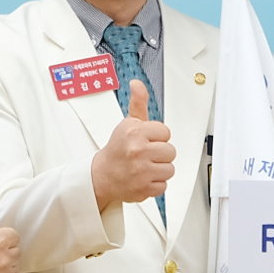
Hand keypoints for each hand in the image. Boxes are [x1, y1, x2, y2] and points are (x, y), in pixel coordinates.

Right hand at [91, 79, 176, 208]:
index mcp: (134, 132)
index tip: (146, 140)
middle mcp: (137, 150)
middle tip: (145, 155)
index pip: (166, 132)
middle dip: (160, 154)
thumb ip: (138, 103)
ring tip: (145, 166)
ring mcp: (141, 171)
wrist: (102, 175)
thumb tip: (137, 84)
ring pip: (170, 169)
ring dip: (159, 169)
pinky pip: (164, 185)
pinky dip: (155, 184)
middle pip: (171, 151)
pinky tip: (143, 178)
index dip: (157, 137)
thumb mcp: (128, 123)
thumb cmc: (118, 150)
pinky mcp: (144, 188)